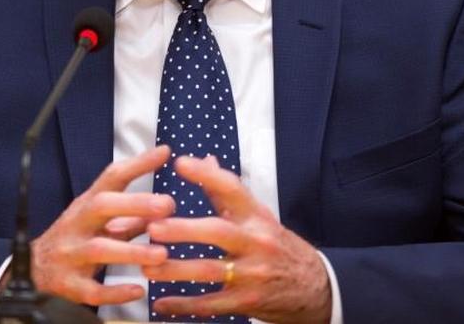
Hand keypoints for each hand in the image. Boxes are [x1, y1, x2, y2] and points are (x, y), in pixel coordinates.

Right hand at [28, 145, 174, 306]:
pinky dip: (115, 292)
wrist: (33, 270)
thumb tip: (167, 200)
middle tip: (167, 205)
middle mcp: (77, 224)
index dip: (137, 164)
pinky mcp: (69, 285)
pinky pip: (92, 290)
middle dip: (134, 204)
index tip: (164, 152)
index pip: (111, 178)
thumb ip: (133, 213)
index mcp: (88, 205)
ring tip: (162, 254)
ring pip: (99, 250)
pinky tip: (138, 291)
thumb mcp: (100, 221)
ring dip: (132, 251)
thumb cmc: (77, 239)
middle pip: (101, 206)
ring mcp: (71, 254)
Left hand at [142, 155, 331, 323]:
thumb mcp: (259, 217)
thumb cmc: (279, 246)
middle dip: (183, 229)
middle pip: (218, 232)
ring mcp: (252, 274)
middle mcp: (256, 242)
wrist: (315, 287)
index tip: (181, 164)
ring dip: (176, 270)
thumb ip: (226, 192)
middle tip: (153, 227)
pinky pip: (212, 304)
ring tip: (147, 266)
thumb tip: (206, 159)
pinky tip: (160, 303)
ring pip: (210, 270)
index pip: (233, 189)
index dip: (207, 175)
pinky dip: (184, 305)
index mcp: (257, 217)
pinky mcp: (247, 302)